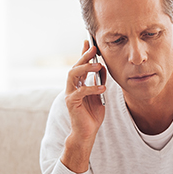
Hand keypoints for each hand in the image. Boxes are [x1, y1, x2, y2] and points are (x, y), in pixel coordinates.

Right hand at [60, 40, 106, 172]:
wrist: (87, 132)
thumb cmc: (92, 114)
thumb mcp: (99, 94)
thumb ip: (99, 80)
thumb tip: (102, 66)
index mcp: (78, 83)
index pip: (80, 64)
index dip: (83, 52)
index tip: (90, 41)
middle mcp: (71, 86)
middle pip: (75, 66)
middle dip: (84, 56)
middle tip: (94, 48)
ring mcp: (70, 94)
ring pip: (73, 75)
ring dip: (85, 68)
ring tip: (98, 65)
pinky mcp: (71, 103)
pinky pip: (80, 92)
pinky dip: (91, 88)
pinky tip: (102, 88)